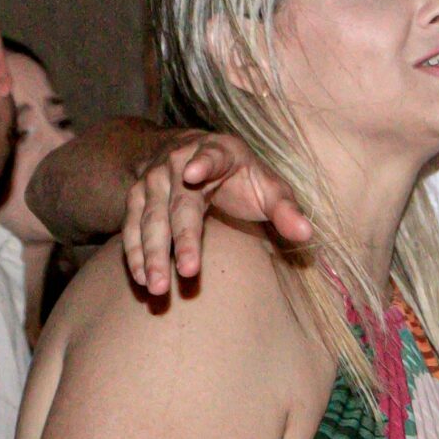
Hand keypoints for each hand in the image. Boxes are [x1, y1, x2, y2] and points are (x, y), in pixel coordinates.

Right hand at [123, 131, 311, 293]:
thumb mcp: (266, 184)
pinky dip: (134, 253)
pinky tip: (141, 278)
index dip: (204, 162)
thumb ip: (285, 209)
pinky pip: (131, 227)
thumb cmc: (238, 175)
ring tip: (157, 286)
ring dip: (151, 254)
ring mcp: (153, 181)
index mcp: (218, 151)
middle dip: (181, 239)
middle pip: (179, 204)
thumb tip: (306, 234)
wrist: (187, 153)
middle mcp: (179, 162)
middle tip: (187, 272)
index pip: (212, 156)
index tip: (194, 173)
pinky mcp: (136, 198)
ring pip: (150, 219)